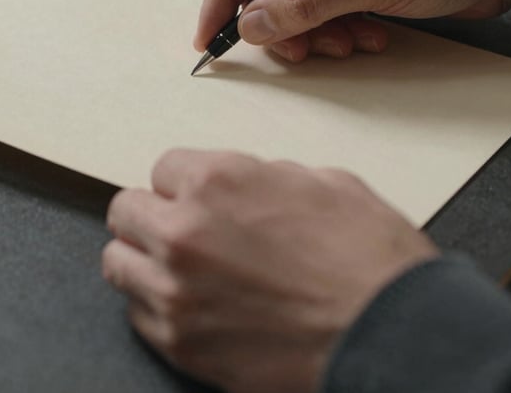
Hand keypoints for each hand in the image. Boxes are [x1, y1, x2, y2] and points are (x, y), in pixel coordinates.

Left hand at [102, 149, 438, 392]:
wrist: (393, 336)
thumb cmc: (369, 259)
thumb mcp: (325, 183)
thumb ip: (265, 177)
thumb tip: (246, 185)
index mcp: (217, 181)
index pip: (162, 167)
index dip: (186, 183)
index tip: (197, 197)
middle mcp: (184, 231)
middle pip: (126, 211)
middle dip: (153, 215)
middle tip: (178, 228)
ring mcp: (175, 291)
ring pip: (118, 262)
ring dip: (143, 259)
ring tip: (175, 267)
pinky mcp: (180, 342)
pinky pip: (138, 314)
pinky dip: (157, 307)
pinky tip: (192, 306)